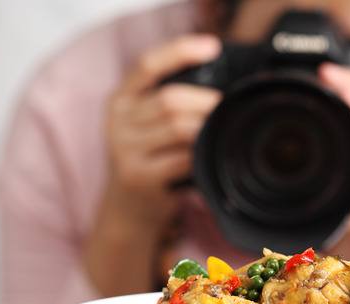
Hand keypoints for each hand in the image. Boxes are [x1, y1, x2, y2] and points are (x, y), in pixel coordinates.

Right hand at [84, 34, 222, 295]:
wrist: (126, 212)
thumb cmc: (149, 163)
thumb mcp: (147, 129)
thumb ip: (170, 107)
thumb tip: (223, 93)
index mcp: (121, 100)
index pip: (147, 65)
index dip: (179, 51)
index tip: (213, 46)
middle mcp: (117, 121)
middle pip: (170, 99)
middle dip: (207, 102)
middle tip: (232, 109)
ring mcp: (124, 150)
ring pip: (178, 127)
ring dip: (208, 129)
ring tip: (225, 133)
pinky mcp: (138, 176)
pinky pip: (181, 159)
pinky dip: (202, 156)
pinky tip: (211, 159)